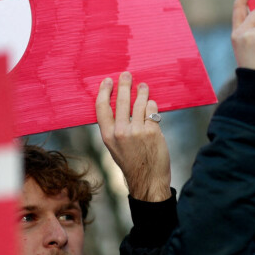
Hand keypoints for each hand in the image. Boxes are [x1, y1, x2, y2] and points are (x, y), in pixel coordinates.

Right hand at [95, 72, 171, 201]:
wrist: (148, 180)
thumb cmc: (132, 162)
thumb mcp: (115, 147)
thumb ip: (114, 128)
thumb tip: (117, 104)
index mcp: (107, 136)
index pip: (101, 107)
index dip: (104, 91)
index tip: (107, 81)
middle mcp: (120, 132)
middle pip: (122, 101)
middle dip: (124, 84)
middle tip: (127, 74)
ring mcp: (137, 131)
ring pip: (140, 103)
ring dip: (142, 92)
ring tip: (143, 86)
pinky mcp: (152, 131)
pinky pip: (152, 111)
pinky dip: (152, 105)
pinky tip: (151, 103)